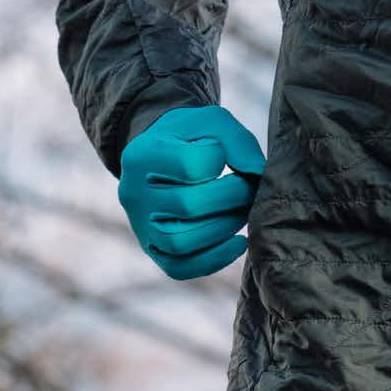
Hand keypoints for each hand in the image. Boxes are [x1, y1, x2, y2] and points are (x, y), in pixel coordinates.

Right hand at [118, 104, 265, 279]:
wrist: (164, 153)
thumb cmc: (193, 137)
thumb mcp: (212, 122)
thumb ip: (237, 141)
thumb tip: (257, 172)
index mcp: (143, 154)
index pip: (191, 164)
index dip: (222, 160)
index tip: (230, 156)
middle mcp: (133, 192)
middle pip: (188, 205)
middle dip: (232, 197)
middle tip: (250, 188)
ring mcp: (140, 224)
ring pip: (181, 241)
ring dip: (224, 227)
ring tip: (241, 211)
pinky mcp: (152, 248)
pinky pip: (179, 268)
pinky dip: (214, 259)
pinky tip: (238, 242)